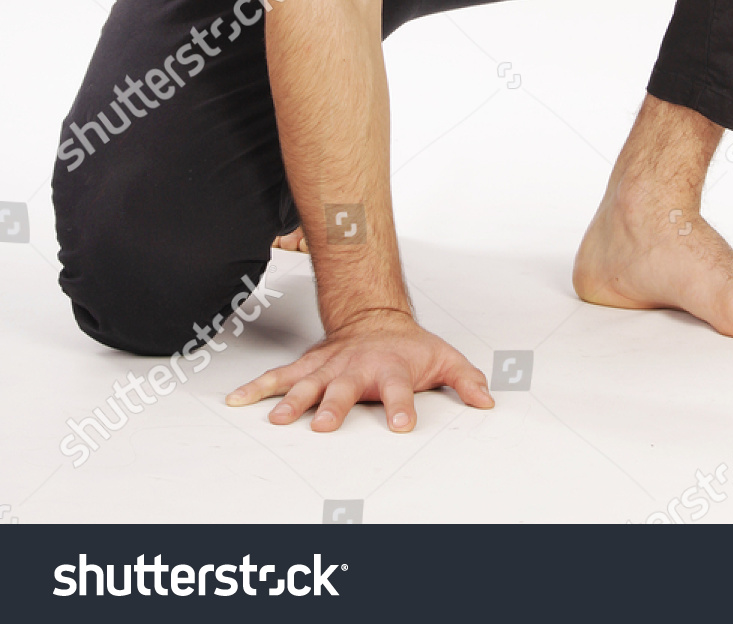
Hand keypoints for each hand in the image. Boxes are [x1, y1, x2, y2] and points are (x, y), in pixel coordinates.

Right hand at [225, 309, 493, 432]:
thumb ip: (466, 380)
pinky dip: (257, 388)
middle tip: (325, 426)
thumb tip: (488, 401)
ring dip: (293, 402)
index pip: (399, 389)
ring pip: (308, 385)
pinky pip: (279, 377)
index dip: (402, 407)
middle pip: (344, 389)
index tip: (402, 424)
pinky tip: (236, 400)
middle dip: (334, 406)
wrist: (375, 315)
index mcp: (390, 369)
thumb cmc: (409, 345)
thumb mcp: (443, 358)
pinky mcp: (309, 367)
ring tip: (279, 421)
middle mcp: (356, 368)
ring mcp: (329, 368)